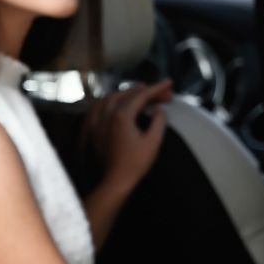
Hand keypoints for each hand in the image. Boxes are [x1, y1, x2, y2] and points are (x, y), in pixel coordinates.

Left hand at [84, 79, 172, 198]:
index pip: (142, 95)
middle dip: (146, 91)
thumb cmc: (136, 162)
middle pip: (128, 94)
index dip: (157, 88)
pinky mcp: (94, 129)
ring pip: (111, 97)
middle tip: (163, 93)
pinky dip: (109, 101)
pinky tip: (114, 102)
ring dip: (127, 92)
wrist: (116, 181)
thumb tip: (159, 110)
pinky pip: (99, 107)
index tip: (169, 83)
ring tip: (140, 92)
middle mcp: (108, 114)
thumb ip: (159, 121)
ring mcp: (99, 121)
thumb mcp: (154, 141)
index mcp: (122, 115)